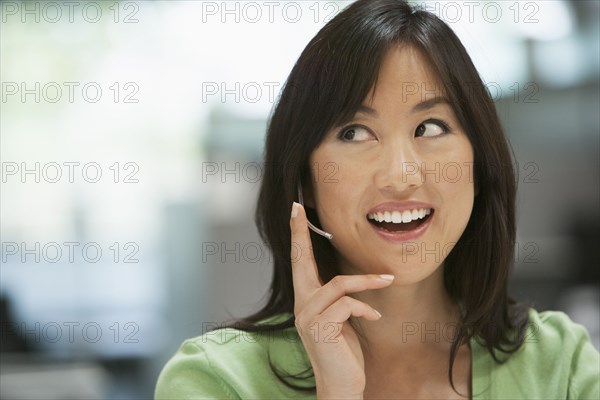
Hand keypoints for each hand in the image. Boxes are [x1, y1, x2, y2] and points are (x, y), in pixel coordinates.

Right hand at [290, 202, 394, 398]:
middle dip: (300, 233)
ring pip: (338, 284)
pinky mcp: (320, 328)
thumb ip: (338, 298)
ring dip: (367, 282)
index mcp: (306, 300)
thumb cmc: (343, 351)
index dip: (298, 236)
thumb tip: (350, 281)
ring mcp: (308, 317)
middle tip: (298, 208)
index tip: (295, 211)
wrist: (341, 385)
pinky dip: (365, 307)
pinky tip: (374, 318)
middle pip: (300, 261)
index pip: (300, 262)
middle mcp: (301, 305)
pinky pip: (347, 304)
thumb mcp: (340, 318)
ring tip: (387, 280)